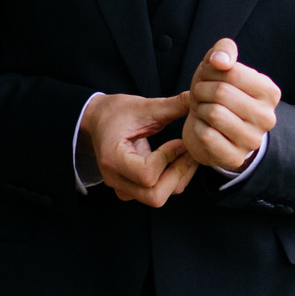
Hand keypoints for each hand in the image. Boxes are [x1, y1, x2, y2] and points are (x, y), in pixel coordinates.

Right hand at [81, 90, 196, 208]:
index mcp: (113, 158)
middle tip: (187, 151)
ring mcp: (123, 187)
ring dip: (178, 177)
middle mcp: (115, 178)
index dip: (168, 159)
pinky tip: (178, 160)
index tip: (178, 141)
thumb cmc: (116, 112)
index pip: (147, 174)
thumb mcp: (143, 106)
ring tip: (186, 154)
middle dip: (177, 174)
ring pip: (158, 197)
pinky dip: (173, 181)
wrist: (98, 121)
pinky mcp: (131, 189)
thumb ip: (172, 105)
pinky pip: (156, 194)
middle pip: (154, 196)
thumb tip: (196, 97)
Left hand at [186, 39, 279, 171]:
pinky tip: (203, 127)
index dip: (211, 71)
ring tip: (202, 109)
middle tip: (200, 94)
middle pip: (222, 92)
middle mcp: (267, 118)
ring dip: (200, 108)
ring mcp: (252, 140)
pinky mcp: (234, 158)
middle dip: (202, 90)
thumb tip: (221, 60)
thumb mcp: (223, 66)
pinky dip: (197, 128)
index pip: (233, 72)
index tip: (207, 77)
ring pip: (214, 113)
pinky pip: (206, 135)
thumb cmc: (219, 94)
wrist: (214, 129)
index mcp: (270, 92)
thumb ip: (224, 50)